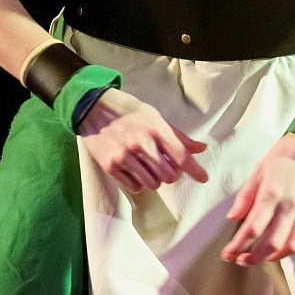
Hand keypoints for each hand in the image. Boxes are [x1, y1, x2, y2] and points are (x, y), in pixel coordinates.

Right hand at [76, 89, 207, 192]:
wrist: (91, 107)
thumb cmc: (127, 111)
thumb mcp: (154, 116)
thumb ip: (177, 136)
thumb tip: (200, 148)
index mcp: (155, 128)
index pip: (181, 156)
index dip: (195, 170)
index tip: (203, 178)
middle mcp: (141, 143)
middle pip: (169, 175)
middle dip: (171, 174)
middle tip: (165, 167)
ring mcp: (124, 155)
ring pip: (152, 184)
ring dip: (154, 180)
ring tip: (148, 168)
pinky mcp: (110, 165)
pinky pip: (134, 187)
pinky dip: (138, 183)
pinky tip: (135, 171)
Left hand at [224, 134, 294, 265]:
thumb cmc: (288, 154)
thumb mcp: (260, 168)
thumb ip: (246, 195)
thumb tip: (233, 218)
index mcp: (272, 192)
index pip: (253, 227)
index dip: (238, 245)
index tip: (227, 254)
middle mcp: (291, 205)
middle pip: (271, 243)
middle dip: (253, 257)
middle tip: (241, 260)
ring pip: (291, 247)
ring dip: (274, 257)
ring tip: (262, 257)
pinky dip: (294, 250)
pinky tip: (283, 249)